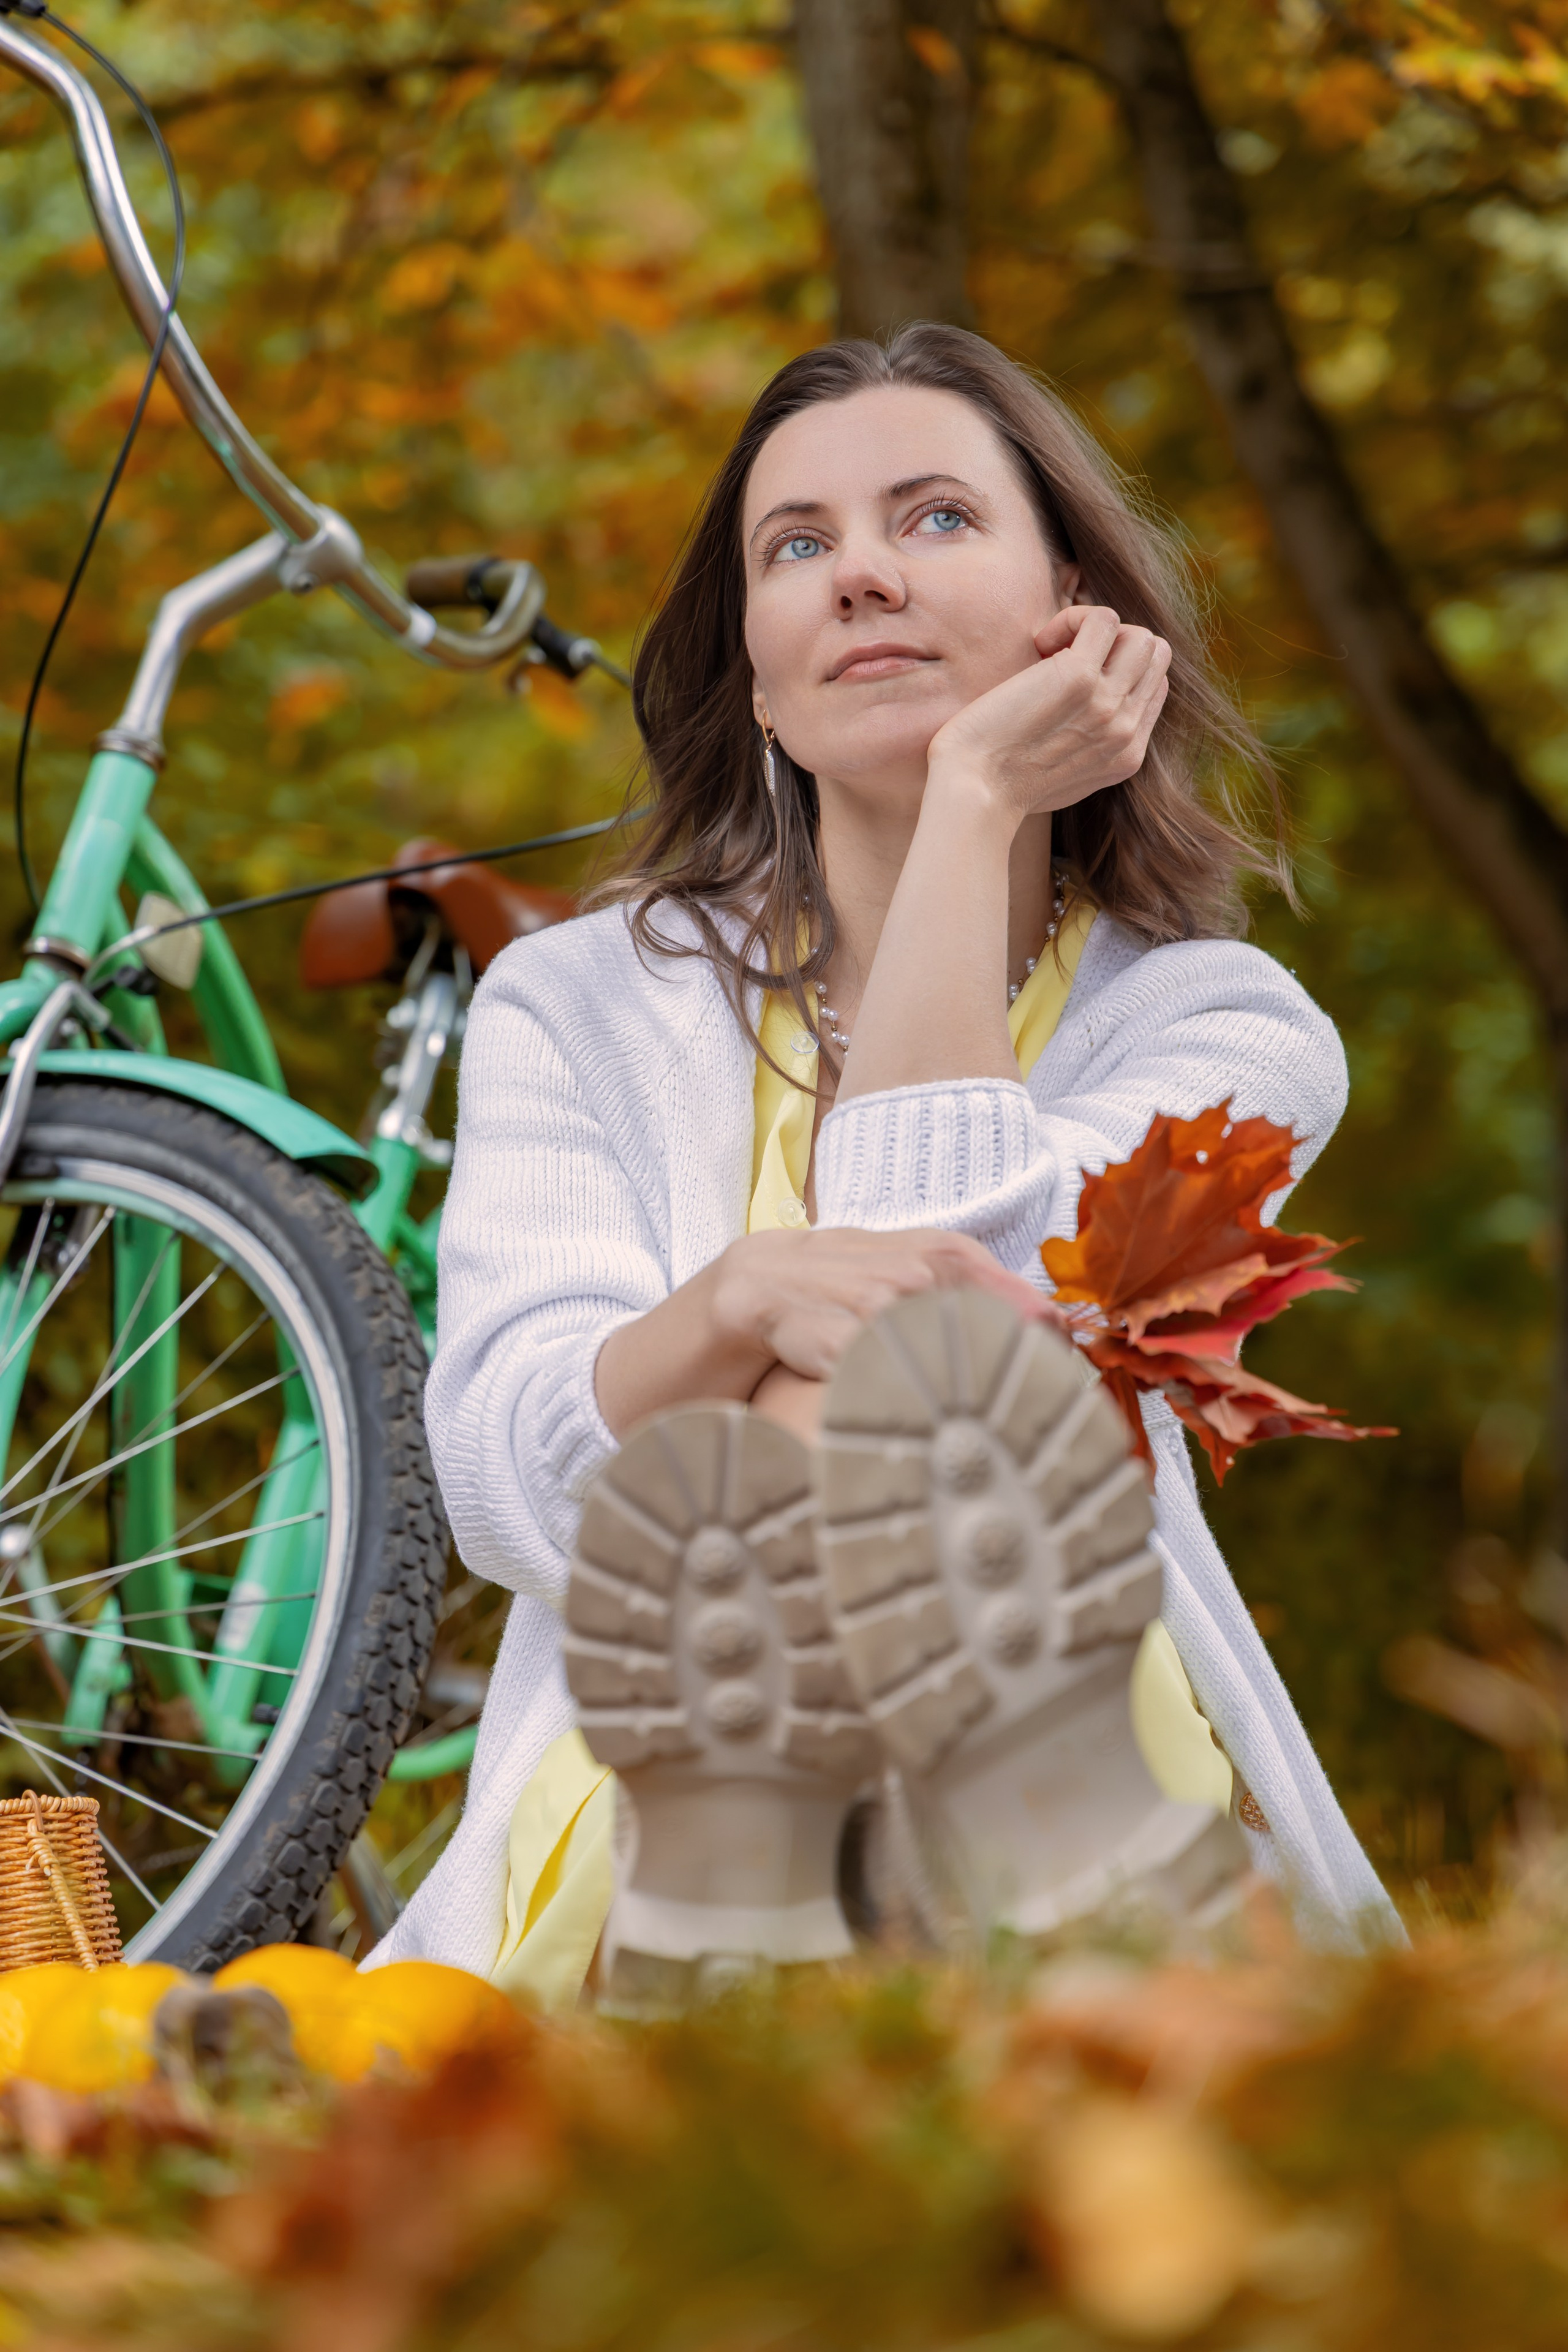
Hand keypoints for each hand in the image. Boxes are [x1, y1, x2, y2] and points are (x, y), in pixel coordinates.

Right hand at [710, 1225, 1053, 1384]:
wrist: (623, 1384)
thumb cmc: (722, 1390)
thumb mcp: (811, 1361)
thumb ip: (875, 1347)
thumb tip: (961, 1378)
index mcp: (831, 1255)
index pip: (938, 1250)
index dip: (1002, 1284)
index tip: (1055, 1326)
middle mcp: (808, 1250)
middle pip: (926, 1264)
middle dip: (991, 1308)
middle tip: (1041, 1355)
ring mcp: (771, 1269)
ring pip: (881, 1290)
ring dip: (939, 1336)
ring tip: (984, 1378)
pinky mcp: (735, 1304)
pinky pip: (815, 1324)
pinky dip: (859, 1354)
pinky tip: (886, 1387)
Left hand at [923, 605, 1170, 828]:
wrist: (975, 793)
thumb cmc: (999, 783)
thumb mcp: (1064, 778)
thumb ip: (1091, 749)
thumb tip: (1087, 716)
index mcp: (1126, 755)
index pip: (1155, 686)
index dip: (1118, 668)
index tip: (1070, 681)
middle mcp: (1125, 730)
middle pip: (1155, 657)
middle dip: (1114, 644)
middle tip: (1063, 659)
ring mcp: (1107, 704)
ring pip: (1140, 637)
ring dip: (1095, 629)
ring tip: (1051, 649)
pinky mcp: (1079, 678)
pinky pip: (1103, 619)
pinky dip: (1072, 618)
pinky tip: (1040, 642)